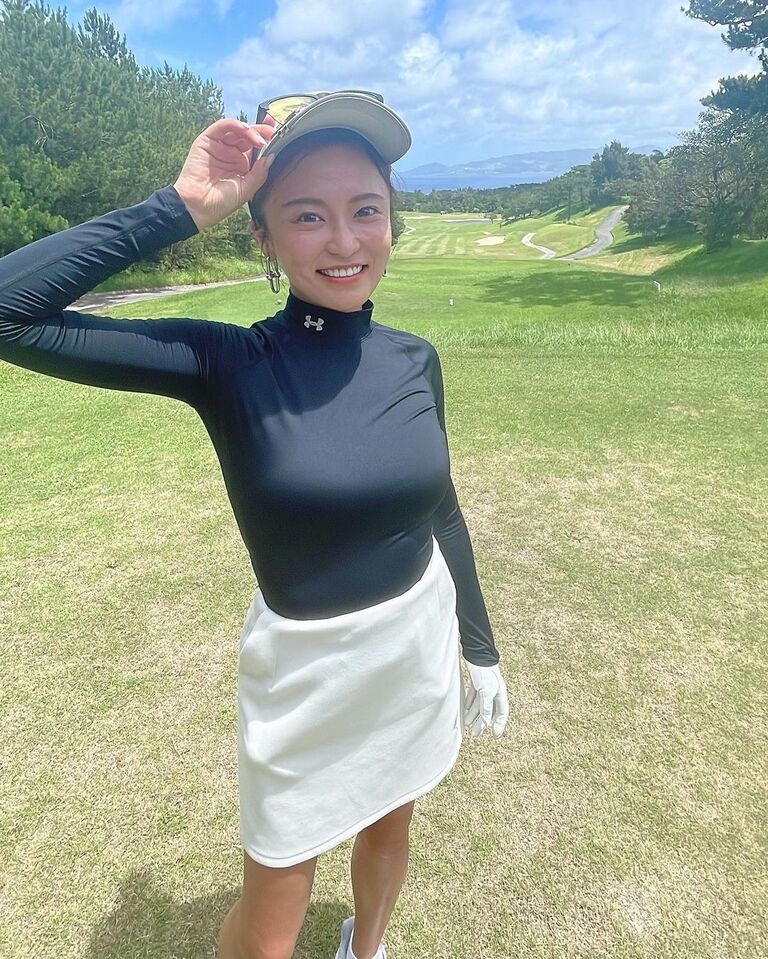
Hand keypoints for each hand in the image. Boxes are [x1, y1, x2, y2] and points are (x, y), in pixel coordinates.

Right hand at [173, 116, 276, 230]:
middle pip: (248, 136)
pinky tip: (245, 131)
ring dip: (250, 130)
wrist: (198, 207)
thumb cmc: (220, 202)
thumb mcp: (247, 189)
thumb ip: (260, 173)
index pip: (256, 148)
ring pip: (237, 130)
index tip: (279, 135)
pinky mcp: (207, 141)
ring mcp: (219, 146)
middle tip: (272, 132)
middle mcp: (231, 154)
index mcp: (242, 166)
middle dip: (261, 132)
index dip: (267, 140)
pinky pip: (222, 127)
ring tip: (260, 138)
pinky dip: (235, 126)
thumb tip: (271, 156)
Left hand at [463, 661, 508, 738]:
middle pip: (489, 711)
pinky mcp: (476, 682)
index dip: (499, 725)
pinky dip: (469, 704)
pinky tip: (464, 710)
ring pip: (479, 705)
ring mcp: (485, 687)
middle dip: (482, 723)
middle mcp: (494, 691)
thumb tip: (486, 723)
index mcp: (500, 694)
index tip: (495, 736)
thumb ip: (486, 708)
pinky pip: (473, 697)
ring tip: (467, 724)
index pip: (502, 713)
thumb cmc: (484, 672)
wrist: (476, 653)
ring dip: (473, 715)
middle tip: (476, 734)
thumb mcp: (487, 692)